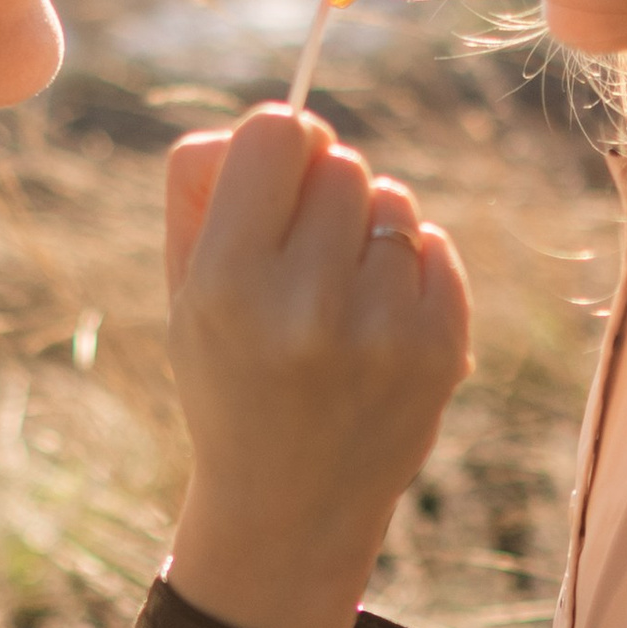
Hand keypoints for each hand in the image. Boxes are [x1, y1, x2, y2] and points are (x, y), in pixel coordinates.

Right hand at [162, 105, 470, 627]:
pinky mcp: (441, 350)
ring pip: (394, 201)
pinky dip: (409, 268)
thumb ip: (202, 188)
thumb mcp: (185, 291)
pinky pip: (434, 245)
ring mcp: (382, 331)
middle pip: (341, 161)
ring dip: (369, 229)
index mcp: (227, 284)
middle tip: (303, 252)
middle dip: (323, 192)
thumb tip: (266, 120)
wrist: (290, 507)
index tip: (275, 179)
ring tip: (339, 295)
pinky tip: (376, 323)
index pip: (278, 130)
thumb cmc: (230, 377)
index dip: (279, 144)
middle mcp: (306, 306)